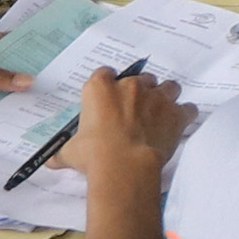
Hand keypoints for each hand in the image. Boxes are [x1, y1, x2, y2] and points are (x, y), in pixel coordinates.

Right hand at [52, 66, 185, 181]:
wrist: (125, 164)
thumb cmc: (93, 154)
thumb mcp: (70, 151)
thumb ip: (62, 151)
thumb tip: (50, 161)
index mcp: (100, 88)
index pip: (104, 73)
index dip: (108, 85)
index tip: (109, 99)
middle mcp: (130, 86)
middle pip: (140, 79)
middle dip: (140, 91)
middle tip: (136, 110)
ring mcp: (156, 97)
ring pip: (168, 87)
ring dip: (165, 96)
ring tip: (160, 112)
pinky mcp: (176, 113)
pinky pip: (187, 107)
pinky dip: (184, 115)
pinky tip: (179, 124)